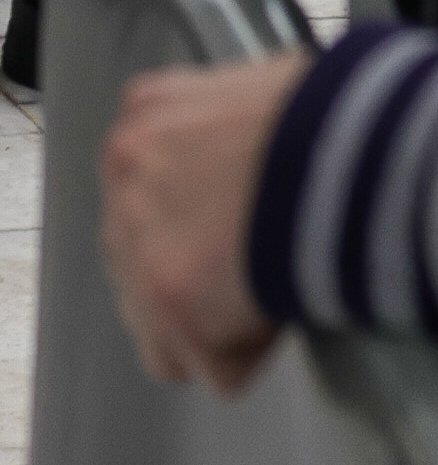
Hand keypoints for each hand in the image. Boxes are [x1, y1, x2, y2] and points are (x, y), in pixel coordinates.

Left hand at [100, 53, 305, 394]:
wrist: (338, 152)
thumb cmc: (323, 125)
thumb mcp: (253, 94)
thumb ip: (222, 134)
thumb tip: (245, 170)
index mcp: (145, 114)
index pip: (142, 194)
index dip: (196, 225)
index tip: (230, 235)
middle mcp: (125, 172)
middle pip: (136, 260)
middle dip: (189, 277)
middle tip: (247, 274)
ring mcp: (138, 241)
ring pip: (160, 327)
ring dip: (210, 328)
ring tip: (264, 297)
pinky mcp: (172, 303)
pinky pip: (211, 369)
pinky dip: (248, 360)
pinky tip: (277, 316)